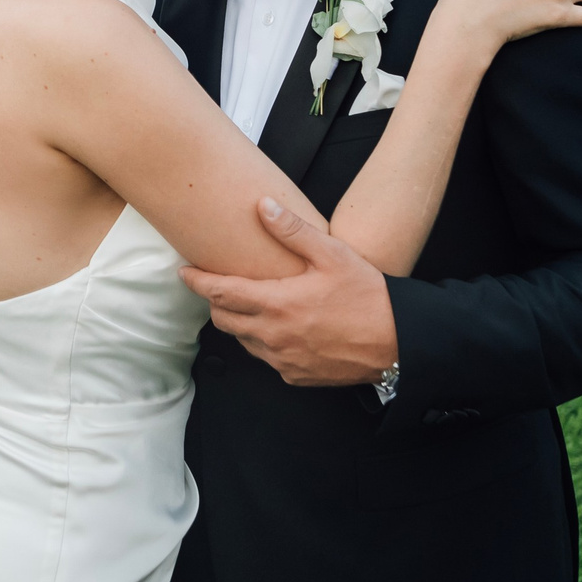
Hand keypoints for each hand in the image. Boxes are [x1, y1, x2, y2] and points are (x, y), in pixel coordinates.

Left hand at [179, 199, 397, 387]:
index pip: (220, 293)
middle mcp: (273, 336)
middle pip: (223, 320)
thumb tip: (262, 205)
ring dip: (240, 323)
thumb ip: (293, 231)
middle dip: (216, 302)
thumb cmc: (368, 297)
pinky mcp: (295, 376)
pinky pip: (266, 359)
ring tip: (253, 304)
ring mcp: (283, 360)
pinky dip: (264, 343)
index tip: (184, 273)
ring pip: (243, 341)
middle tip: (221, 286)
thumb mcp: (333, 255)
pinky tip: (281, 328)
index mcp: (277, 304)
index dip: (197, 282)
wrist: (398, 343)